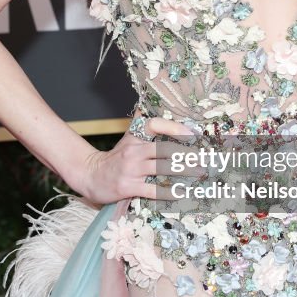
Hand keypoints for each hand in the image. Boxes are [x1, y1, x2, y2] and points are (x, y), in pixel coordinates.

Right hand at [79, 109, 204, 206]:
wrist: (90, 176)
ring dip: (185, 172)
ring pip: (163, 168)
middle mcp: (134, 151)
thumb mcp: (127, 138)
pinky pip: (153, 189)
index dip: (174, 128)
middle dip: (188, 154)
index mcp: (135, 137)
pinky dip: (169, 192)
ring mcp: (131, 169)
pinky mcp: (128, 187)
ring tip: (200, 174)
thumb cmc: (115, 158)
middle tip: (205, 159)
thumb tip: (147, 103)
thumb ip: (139, 123)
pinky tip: (181, 193)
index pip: (154, 124)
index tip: (193, 134)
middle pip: (165, 149)